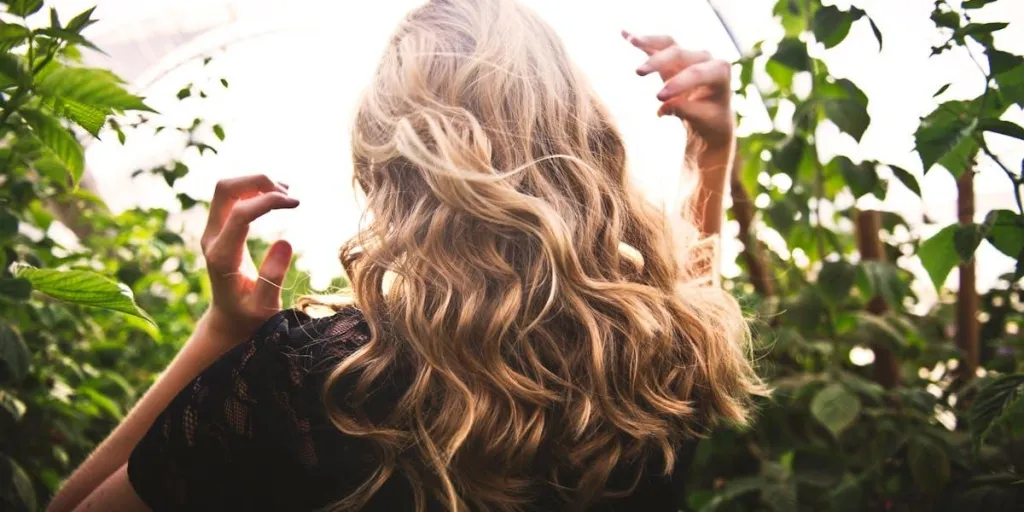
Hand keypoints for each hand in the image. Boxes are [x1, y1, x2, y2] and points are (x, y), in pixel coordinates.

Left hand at [200, 174, 298, 341]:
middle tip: (289, 194)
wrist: (229, 319)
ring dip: (256, 183)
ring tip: (286, 194)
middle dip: (258, 181)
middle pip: (225, 189)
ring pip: (227, 188)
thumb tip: (285, 241)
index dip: (268, 201)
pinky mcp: (219, 228)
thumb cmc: (250, 316)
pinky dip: (253, 189)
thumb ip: (273, 277)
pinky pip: (232, 197)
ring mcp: (212, 231)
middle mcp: (211, 238)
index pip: (240, 213)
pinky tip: (276, 197)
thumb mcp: (265, 306)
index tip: (296, 203)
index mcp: (222, 256)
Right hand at [623, 31, 734, 151]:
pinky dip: (642, 41)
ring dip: (649, 41)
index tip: (658, 98)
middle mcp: (705, 58)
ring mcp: (689, 55)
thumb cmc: (710, 118)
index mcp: (720, 71)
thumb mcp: (702, 119)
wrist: (711, 115)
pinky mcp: (673, 57)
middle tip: (638, 73)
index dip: (677, 83)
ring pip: (668, 44)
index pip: (696, 73)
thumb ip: (685, 110)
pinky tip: (625, 34)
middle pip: (679, 54)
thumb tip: (663, 107)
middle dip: (658, 62)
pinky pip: (657, 46)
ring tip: (631, 40)